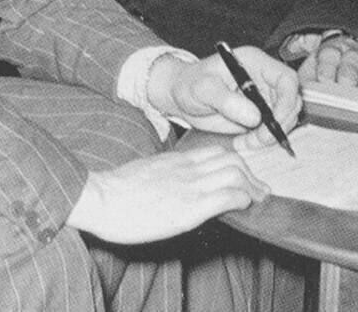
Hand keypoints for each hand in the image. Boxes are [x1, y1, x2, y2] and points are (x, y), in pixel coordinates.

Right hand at [67, 145, 267, 243]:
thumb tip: (178, 185)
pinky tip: (243, 207)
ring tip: (256, 200)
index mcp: (177, 159)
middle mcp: (188, 168)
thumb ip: (167, 173)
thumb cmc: (116, 190)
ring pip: (236, 172)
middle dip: (250, 174)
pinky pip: (228, 196)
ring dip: (251, 187)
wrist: (100, 198)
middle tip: (257, 190)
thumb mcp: (147, 172)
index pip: (217, 151)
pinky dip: (241, 199)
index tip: (243, 176)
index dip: (236, 162)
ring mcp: (191, 185)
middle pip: (233, 158)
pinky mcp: (191, 207)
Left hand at [147, 47, 301, 150]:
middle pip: (291, 100)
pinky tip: (244, 143)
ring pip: (285, 117)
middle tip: (260, 138)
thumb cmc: (189, 84)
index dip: (288, 100)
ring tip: (247, 142)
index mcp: (255, 63)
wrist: (180, 96)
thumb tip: (255, 117)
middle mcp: (264, 79)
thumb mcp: (204, 89)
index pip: (287, 78)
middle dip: (281, 122)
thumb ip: (227, 101)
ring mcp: (262, 97)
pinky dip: (262, 140)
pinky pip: (271, 129)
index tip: (275, 120)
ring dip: (271, 134)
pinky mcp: (258, 115)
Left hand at [295, 32, 357, 86]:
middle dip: (348, 71)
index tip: (324, 79)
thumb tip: (299, 90)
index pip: (328, 56)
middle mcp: (351, 53)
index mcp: (330, 51)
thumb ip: (306, 77)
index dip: (326, 67)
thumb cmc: (327, 66)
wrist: (344, 48)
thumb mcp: (312, 68)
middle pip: (350, 60)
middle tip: (346, 82)